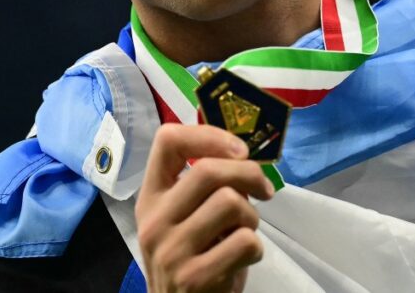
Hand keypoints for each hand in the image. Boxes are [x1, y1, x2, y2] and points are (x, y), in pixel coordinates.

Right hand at [135, 123, 274, 291]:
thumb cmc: (191, 257)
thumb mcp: (183, 218)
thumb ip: (202, 187)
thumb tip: (242, 155)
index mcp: (150, 198)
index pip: (168, 141)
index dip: (209, 135)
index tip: (239, 151)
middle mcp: (154, 221)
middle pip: (209, 171)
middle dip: (249, 174)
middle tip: (264, 189)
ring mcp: (171, 252)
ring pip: (231, 203)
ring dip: (252, 216)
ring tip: (244, 231)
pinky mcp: (194, 278)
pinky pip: (245, 241)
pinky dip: (256, 248)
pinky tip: (244, 257)